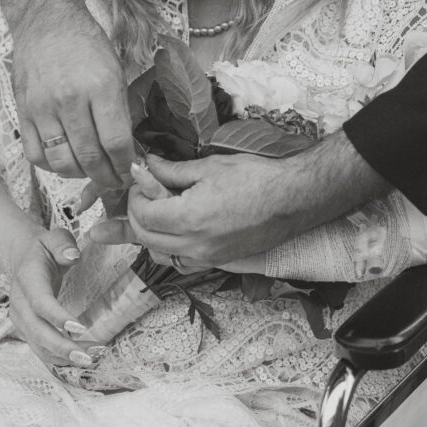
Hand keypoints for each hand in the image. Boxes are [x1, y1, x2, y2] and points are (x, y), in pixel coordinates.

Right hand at [0, 0, 134, 188]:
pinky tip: (65, 161)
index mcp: (100, 87)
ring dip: (80, 175)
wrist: (47, 23)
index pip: (116, 142)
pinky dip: (51, 166)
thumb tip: (126, 150)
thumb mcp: (116, 71)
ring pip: (61, 162)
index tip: (131, 173)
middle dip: (107, 178)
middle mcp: (70, 100)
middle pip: (89, 157)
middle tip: (115, 183)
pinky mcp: (23, 112)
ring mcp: (43, 108)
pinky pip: (36, 154)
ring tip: (91, 173)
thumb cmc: (87, 45)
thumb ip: (120, 111)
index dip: (125, 165)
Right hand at [7, 228, 101, 367]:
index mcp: (28, 279)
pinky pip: (41, 349)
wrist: (23, 258)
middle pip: (38, 332)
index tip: (81, 329)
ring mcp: (21, 320)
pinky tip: (82, 359)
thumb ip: (63, 245)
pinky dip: (59, 357)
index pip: (41, 303)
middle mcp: (20, 304)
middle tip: (90, 356)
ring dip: (64, 356)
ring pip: (39, 345)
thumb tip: (74, 256)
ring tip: (92, 359)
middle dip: (63, 347)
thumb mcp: (54, 237)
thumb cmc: (44, 248)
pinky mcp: (27, 330)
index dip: (58, 317)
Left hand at [89, 160, 266, 274]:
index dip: (135, 196)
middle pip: (145, 237)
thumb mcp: (209, 166)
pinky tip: (173, 230)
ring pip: (159, 254)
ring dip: (149, 234)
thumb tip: (146, 165)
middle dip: (136, 214)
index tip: (139, 180)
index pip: (143, 214)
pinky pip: (181, 262)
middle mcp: (194, 245)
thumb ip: (171, 170)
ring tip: (154, 212)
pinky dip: (169, 248)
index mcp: (189, 218)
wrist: (291, 199)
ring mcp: (207, 257)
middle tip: (141, 193)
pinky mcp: (218, 261)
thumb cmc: (255, 178)